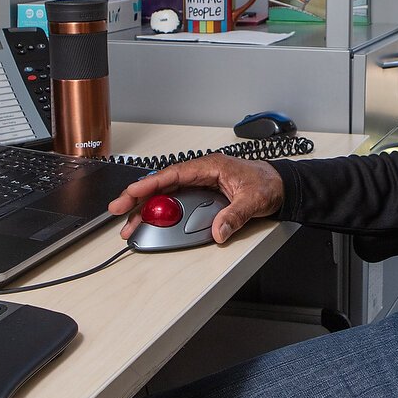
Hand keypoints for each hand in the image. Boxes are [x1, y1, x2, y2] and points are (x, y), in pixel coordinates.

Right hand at [107, 154, 283, 243]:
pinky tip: (147, 222)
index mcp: (210, 167)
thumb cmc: (268, 184)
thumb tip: (219, 231)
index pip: (173, 174)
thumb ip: (235, 215)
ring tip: (128, 224)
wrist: (280, 186)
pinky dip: (159, 212)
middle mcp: (201, 174)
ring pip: (165, 195)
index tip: (132, 193)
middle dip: (137, 197)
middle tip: (117, 210)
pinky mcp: (201, 196)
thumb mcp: (254, 200)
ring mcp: (199, 185)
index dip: (150, 183)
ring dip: (145, 208)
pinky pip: (175, 203)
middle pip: (162, 185)